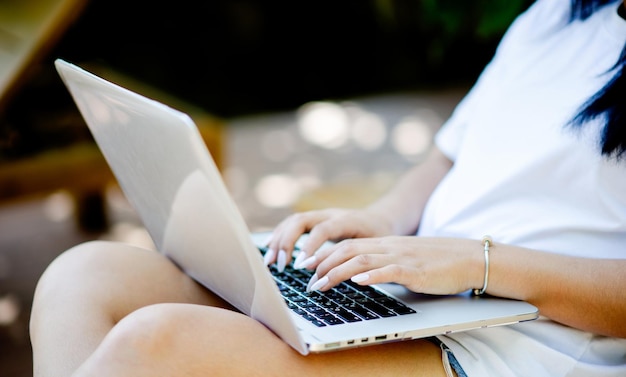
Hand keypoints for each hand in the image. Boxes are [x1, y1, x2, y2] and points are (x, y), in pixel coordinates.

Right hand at [264, 208, 394, 271]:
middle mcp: (330, 214)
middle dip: (287, 242)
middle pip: (301, 220)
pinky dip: (280, 236)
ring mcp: (320, 215)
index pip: (322, 229)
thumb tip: (348, 275)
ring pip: (293, 221)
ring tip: (270, 262)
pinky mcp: (314, 220)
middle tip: (281, 266)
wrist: (381, 219)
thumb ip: (360, 258)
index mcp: (346, 219)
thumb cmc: (380, 237)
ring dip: (279, 240)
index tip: (301, 266)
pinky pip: (292, 224)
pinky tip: (271, 249)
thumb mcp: (375, 248)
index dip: (310, 246)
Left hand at [305, 236, 482, 295]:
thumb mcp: (405, 259)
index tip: (309, 267)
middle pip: (348, 249)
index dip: (326, 254)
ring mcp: (401, 257)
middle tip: (307, 280)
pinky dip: (371, 274)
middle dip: (324, 264)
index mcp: (386, 244)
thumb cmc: (438, 262)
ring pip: (362, 259)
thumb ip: (385, 263)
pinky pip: (389, 270)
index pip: (348, 245)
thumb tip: (363, 275)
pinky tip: (358, 280)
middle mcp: (389, 247)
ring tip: (321, 283)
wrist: (468, 257)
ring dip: (338, 272)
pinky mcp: (415, 270)